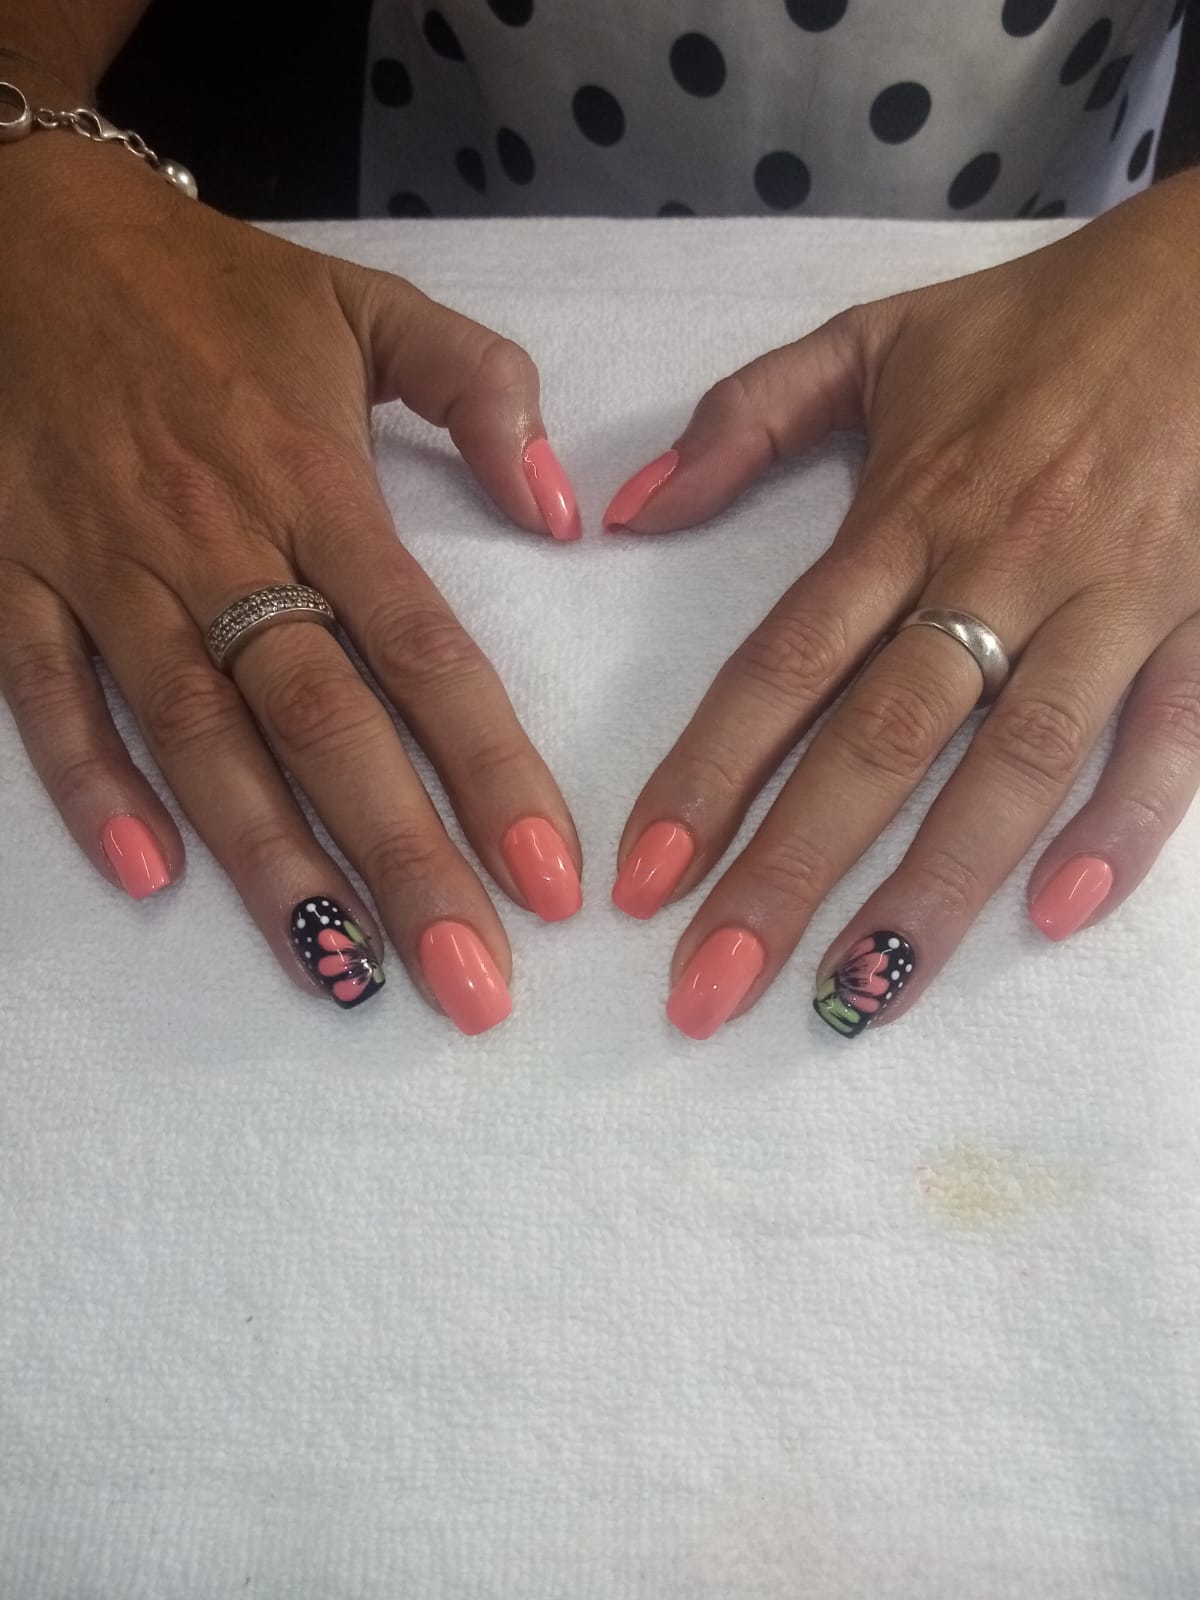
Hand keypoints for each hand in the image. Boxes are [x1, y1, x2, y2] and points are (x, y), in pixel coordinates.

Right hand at [0, 134, 582, 1033]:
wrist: (27, 229)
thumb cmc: (214, 287)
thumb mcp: (368, 304)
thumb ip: (482, 390)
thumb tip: (561, 514)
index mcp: (315, 485)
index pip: (424, 651)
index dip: (491, 770)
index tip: (551, 878)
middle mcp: (217, 544)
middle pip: (322, 726)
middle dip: (402, 862)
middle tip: (469, 984)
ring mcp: (108, 571)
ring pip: (198, 738)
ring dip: (269, 865)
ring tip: (342, 977)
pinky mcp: (16, 578)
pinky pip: (49, 698)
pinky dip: (90, 787)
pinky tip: (148, 878)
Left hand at [606, 168, 1199, 1040]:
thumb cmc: (1040, 323)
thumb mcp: (875, 338)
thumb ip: (745, 416)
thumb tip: (628, 512)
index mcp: (906, 510)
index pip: (785, 662)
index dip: (707, 774)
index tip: (641, 878)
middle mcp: (998, 567)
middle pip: (879, 741)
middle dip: (789, 873)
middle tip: (711, 990)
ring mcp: (1110, 601)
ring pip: (1015, 766)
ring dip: (935, 890)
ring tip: (858, 997)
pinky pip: (1172, 737)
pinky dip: (1125, 826)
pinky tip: (1059, 915)